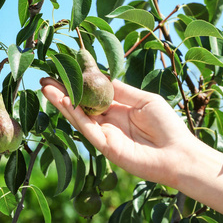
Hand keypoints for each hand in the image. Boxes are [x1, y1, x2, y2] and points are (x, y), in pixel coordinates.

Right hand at [40, 77, 192, 185]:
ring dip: (62, 102)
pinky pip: (86, 128)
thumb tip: (100, 75)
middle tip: (45, 79)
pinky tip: (63, 101)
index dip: (79, 83)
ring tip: (46, 87)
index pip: (93, 94)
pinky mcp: (105, 146)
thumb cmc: (167, 125)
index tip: (64, 69)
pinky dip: (74, 115)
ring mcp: (105, 134)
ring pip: (79, 116)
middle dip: (63, 92)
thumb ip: (121, 90)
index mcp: (119, 108)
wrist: (178, 152)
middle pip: (81, 104)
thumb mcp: (144, 100)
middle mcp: (108, 121)